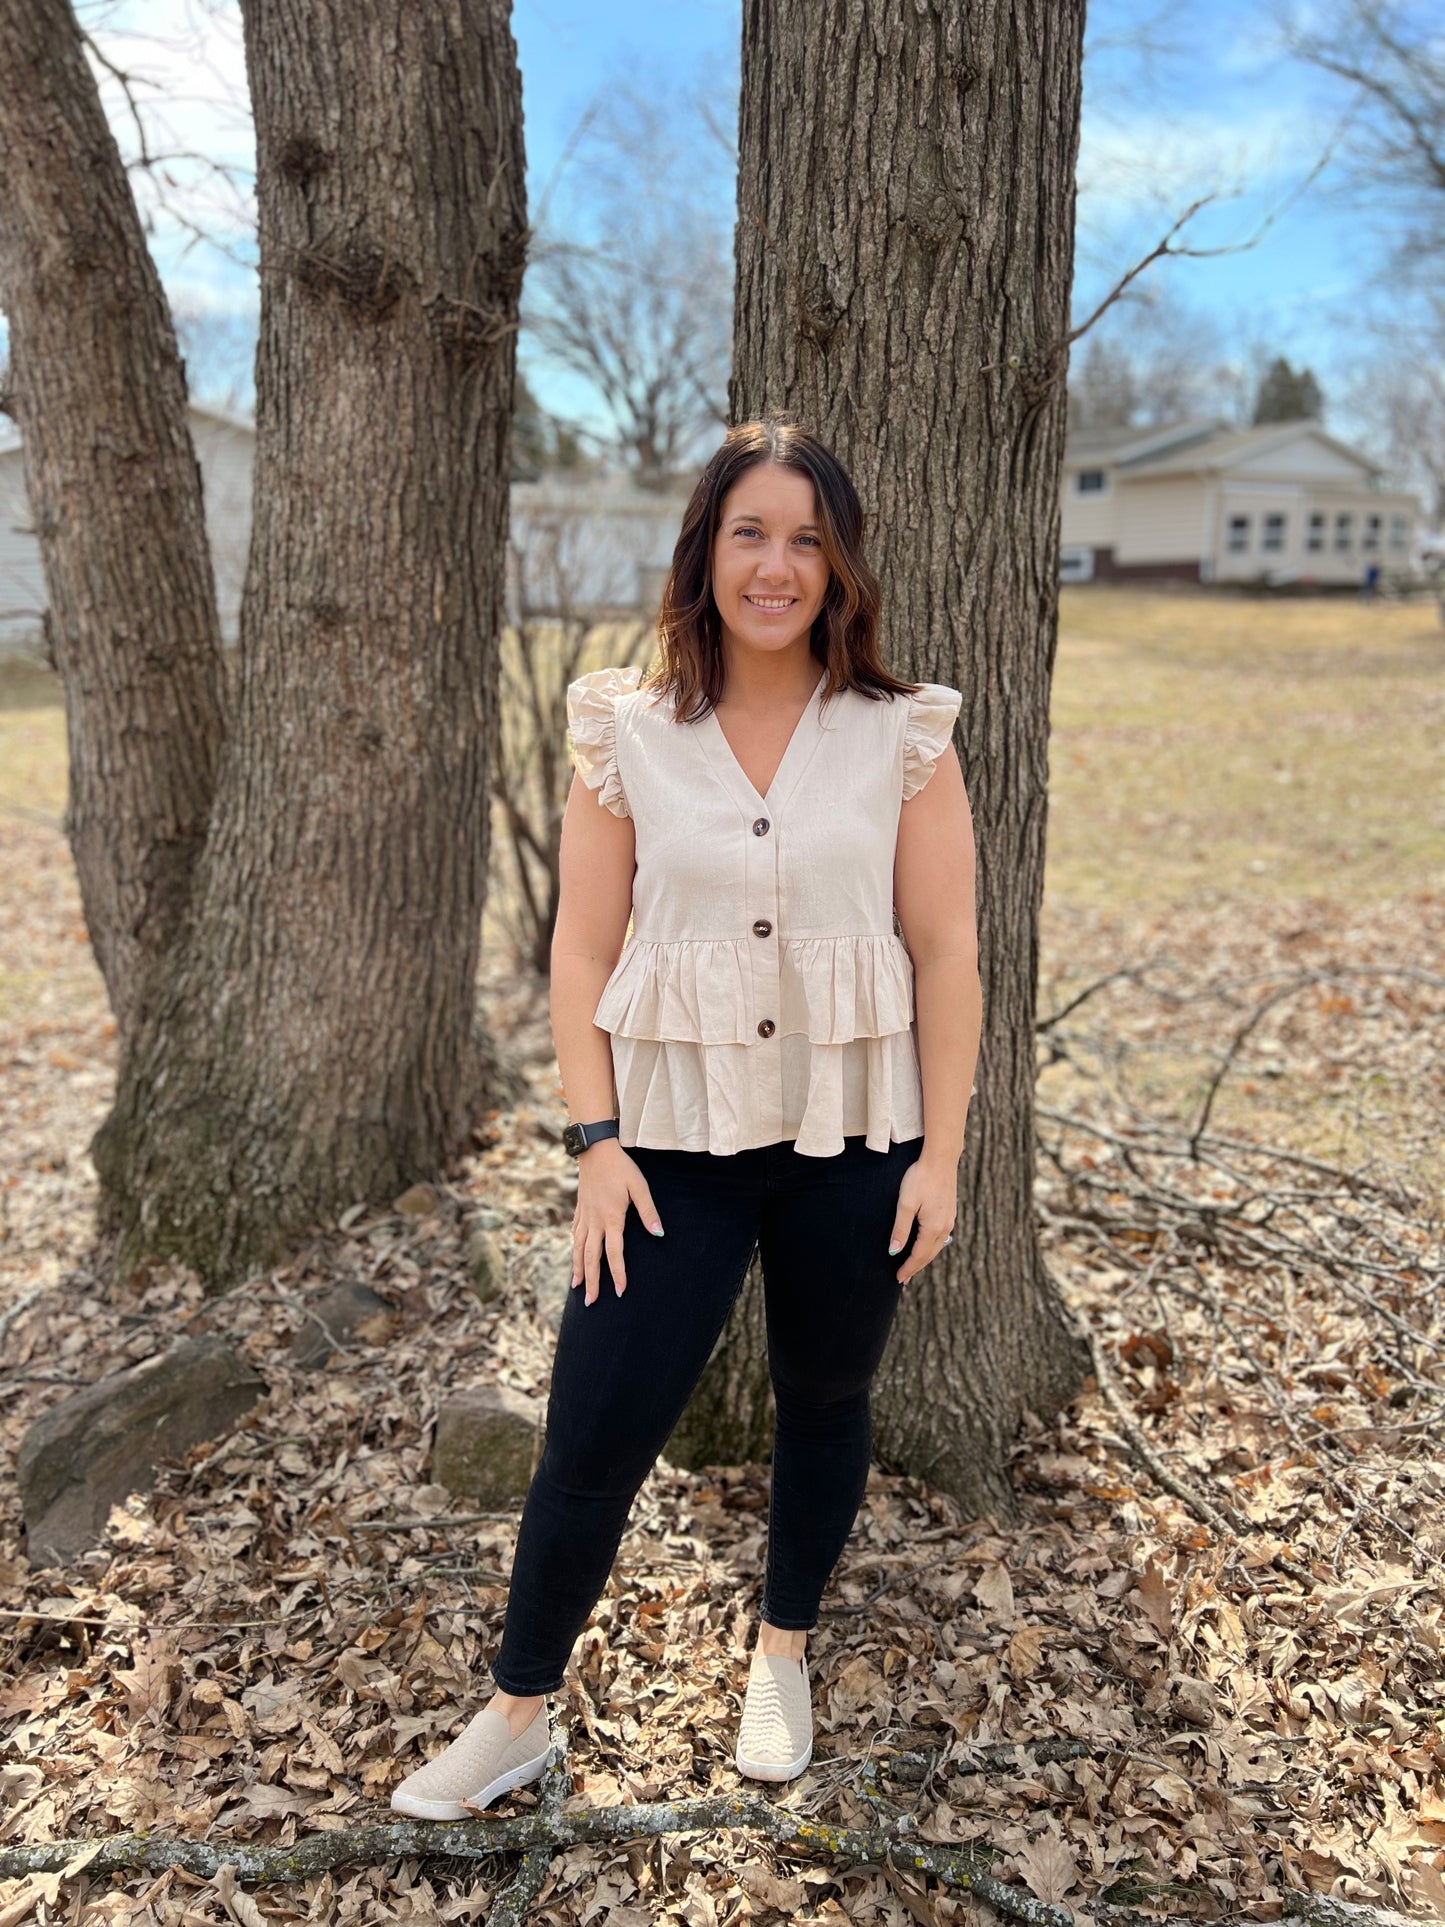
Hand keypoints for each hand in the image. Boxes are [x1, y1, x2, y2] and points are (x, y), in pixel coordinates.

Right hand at [571, 1141, 663, 1303]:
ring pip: (579, 1248)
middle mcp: (594, 1221)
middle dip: (592, 1281)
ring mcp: (585, 1216)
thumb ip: (648, 1211)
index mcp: (611, 1218)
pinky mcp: (580, 1209)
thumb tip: (658, 1233)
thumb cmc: (621, 1168)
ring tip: (577, 1287)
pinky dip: (575, 1249)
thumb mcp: (639, 1187)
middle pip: (591, 1257)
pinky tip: (575, 1256)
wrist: (595, 1149)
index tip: (621, 1291)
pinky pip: (575, 1234)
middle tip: (590, 1302)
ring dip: (578, 1269)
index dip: (618, 1273)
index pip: (614, 1253)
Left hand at [887, 1156, 956, 1284]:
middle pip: (929, 1254)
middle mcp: (945, 1227)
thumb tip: (893, 1252)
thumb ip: (900, 1229)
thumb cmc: (920, 1178)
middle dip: (916, 1267)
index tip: (898, 1279)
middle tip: (903, 1278)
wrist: (941, 1159)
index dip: (908, 1268)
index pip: (918, 1256)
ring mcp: (949, 1220)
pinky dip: (931, 1246)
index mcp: (933, 1227)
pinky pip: (940, 1237)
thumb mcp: (905, 1204)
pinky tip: (925, 1245)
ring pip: (936, 1246)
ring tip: (912, 1266)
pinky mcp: (950, 1212)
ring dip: (924, 1258)